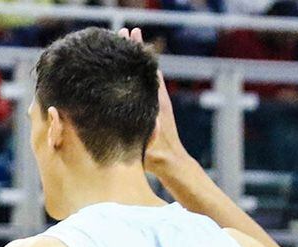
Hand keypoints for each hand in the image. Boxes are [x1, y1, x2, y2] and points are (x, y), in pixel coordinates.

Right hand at [124, 28, 191, 180]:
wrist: (172, 163)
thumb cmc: (158, 156)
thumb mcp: (150, 145)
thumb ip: (150, 134)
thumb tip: (146, 122)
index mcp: (154, 102)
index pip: (145, 71)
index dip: (136, 53)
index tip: (129, 37)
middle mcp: (156, 98)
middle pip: (143, 67)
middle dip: (133, 49)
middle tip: (124, 32)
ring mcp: (154, 102)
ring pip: (143, 75)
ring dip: (134, 59)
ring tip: (125, 41)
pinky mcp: (152, 109)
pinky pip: (144, 87)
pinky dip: (136, 74)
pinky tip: (125, 68)